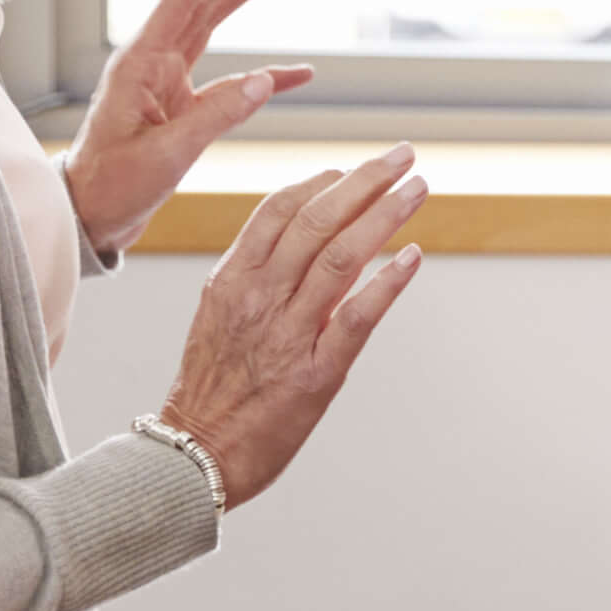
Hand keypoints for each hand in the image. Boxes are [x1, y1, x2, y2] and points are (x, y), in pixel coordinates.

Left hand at [62, 0, 312, 259]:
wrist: (88, 216)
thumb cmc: (112, 186)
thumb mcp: (165, 155)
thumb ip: (216, 116)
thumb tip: (265, 80)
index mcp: (139, 65)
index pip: (184, 1)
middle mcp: (151, 64)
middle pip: (199, 2)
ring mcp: (165, 84)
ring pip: (210, 28)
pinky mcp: (178, 107)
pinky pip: (226, 81)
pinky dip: (262, 75)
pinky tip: (297, 73)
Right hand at [152, 145, 425, 508]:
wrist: (192, 454)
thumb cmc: (210, 389)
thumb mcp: (218, 318)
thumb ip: (258, 279)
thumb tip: (309, 245)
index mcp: (230, 280)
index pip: (277, 210)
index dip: (321, 181)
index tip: (353, 167)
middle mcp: (257, 298)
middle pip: (317, 221)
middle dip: (364, 182)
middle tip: (402, 157)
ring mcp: (286, 333)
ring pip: (341, 257)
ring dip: (384, 216)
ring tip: (418, 189)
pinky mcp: (315, 372)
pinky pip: (356, 317)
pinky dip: (388, 283)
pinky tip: (413, 257)